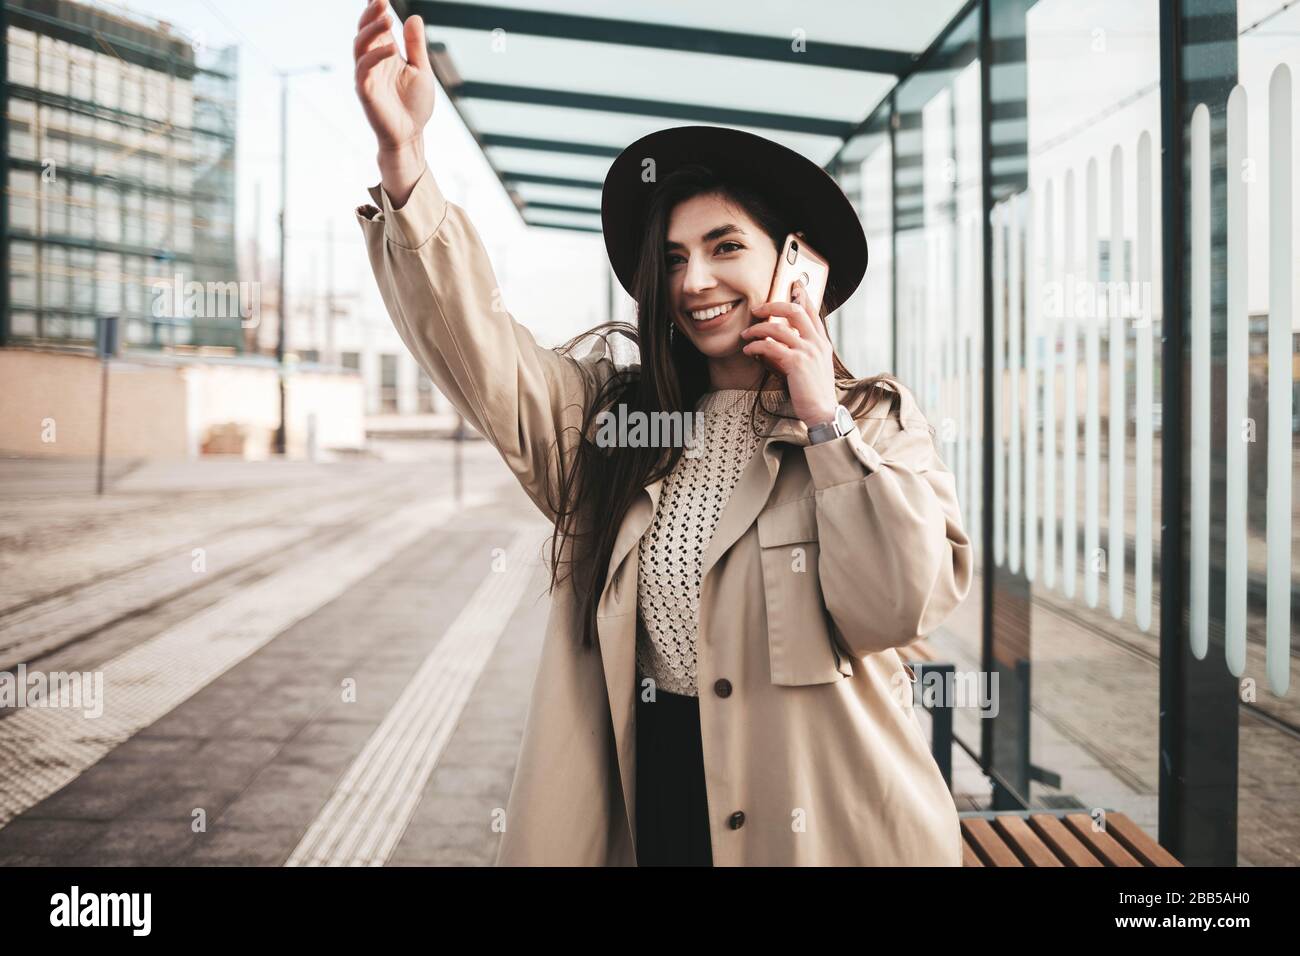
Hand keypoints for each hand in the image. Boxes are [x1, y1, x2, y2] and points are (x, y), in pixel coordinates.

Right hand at [354, 0, 434, 204]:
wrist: (410, 135)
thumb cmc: (414, 105)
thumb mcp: (421, 70)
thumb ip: (416, 46)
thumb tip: (414, 17)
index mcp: (386, 54)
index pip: (377, 26)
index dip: (376, 9)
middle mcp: (373, 61)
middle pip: (364, 30)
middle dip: (371, 13)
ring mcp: (367, 75)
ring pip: (359, 45)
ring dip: (371, 29)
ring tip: (387, 16)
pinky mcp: (365, 91)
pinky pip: (364, 69)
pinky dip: (376, 56)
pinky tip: (390, 48)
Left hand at [742, 280, 839, 427]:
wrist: (823, 412)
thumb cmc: (814, 391)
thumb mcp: (813, 366)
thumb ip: (802, 350)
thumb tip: (779, 341)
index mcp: (822, 342)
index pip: (812, 312)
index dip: (802, 296)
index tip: (793, 284)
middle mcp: (817, 343)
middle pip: (795, 311)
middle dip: (773, 305)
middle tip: (757, 308)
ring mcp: (808, 352)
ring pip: (779, 328)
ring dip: (758, 328)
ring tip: (746, 334)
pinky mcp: (797, 363)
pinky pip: (771, 347)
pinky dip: (756, 346)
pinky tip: (748, 350)